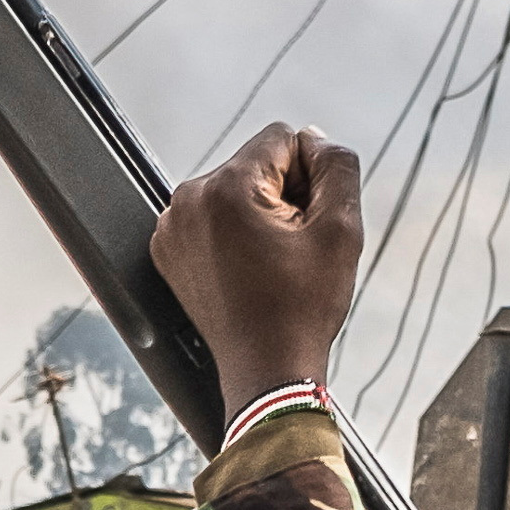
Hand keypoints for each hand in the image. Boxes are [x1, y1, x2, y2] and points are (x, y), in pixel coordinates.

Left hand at [152, 120, 366, 421]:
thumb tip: (313, 139)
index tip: (308, 222)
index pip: (282, 138)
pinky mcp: (168, 249)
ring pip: (234, 189)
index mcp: (225, 187)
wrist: (265, 371)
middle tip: (291, 249)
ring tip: (271, 262)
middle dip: (281, 194)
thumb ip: (336, 165)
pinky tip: (249, 270)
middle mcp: (187, 199)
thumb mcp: (341, 229)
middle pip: (255, 163)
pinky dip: (233, 233)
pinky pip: (212, 217)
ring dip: (259, 213)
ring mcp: (171, 226)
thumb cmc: (304, 306)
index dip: (310, 175)